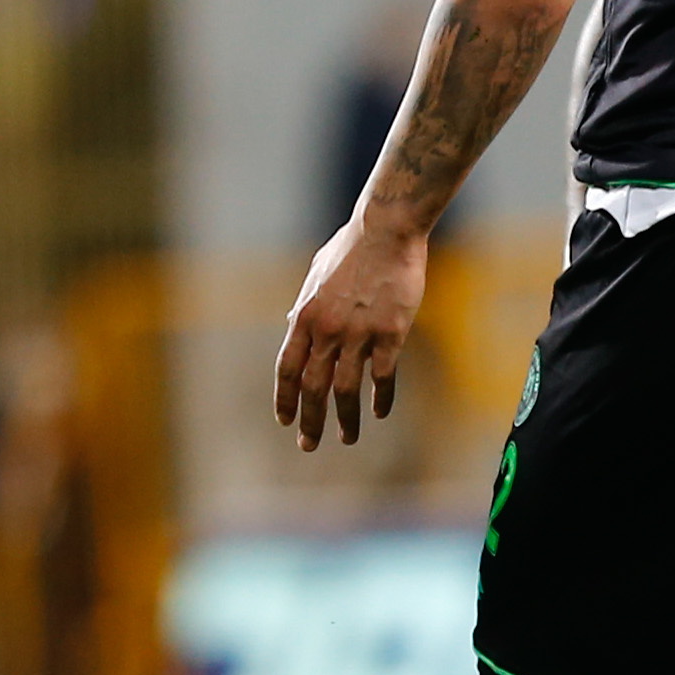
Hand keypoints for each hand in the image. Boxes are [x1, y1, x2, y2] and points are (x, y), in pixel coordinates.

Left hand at [275, 216, 427, 451]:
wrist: (386, 229)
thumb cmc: (351, 247)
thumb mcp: (316, 274)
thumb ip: (305, 304)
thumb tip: (292, 322)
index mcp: (305, 316)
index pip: (286, 368)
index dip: (284, 399)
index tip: (285, 421)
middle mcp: (327, 330)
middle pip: (313, 387)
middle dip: (310, 421)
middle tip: (309, 445)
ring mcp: (359, 333)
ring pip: (346, 390)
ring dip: (344, 419)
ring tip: (346, 438)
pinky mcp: (391, 332)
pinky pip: (383, 376)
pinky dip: (380, 398)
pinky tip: (379, 412)